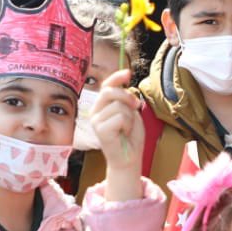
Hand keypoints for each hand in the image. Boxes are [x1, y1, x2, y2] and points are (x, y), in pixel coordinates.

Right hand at [93, 70, 144, 200]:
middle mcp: (95, 111)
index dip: (116, 77)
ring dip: (129, 117)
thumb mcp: (130, 112)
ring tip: (126, 128)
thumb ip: (126, 99)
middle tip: (136, 106)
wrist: (129, 158)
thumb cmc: (130, 136)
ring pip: (119, 106)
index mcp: (102, 106)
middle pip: (110, 92)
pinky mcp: (100, 130)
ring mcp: (96, 120)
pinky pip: (120, 117)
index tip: (128, 73)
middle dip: (127, 96)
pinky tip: (123, 133)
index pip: (106, 86)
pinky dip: (128, 125)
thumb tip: (126, 84)